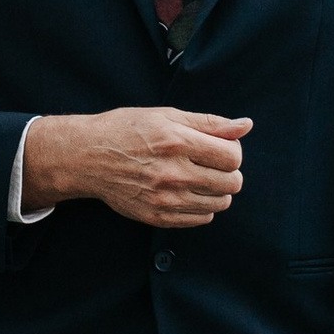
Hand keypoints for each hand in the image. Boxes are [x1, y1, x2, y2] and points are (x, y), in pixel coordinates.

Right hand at [21, 107, 250, 227]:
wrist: (88, 157)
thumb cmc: (126, 130)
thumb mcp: (166, 115)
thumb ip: (209, 123)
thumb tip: (245, 125)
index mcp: (176, 142)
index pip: (232, 156)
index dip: (233, 151)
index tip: (220, 148)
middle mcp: (172, 173)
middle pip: (231, 183)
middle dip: (228, 172)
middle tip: (212, 163)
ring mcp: (165, 199)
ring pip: (220, 203)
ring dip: (217, 190)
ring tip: (200, 177)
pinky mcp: (157, 217)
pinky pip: (201, 219)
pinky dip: (202, 206)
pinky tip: (187, 191)